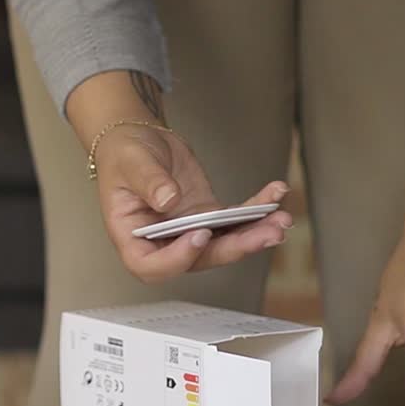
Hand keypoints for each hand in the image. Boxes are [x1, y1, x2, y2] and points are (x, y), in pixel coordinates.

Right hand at [92, 122, 292, 282]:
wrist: (139, 141)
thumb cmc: (124, 156)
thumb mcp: (131, 163)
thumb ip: (148, 182)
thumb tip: (169, 200)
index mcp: (132, 237)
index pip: (151, 264)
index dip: (178, 258)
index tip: (199, 234)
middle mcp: (162, 241)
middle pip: (199, 257)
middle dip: (236, 247)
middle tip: (265, 233)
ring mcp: (187, 230)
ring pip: (224, 243)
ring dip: (254, 234)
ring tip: (280, 220)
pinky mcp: (208, 216)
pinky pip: (235, 220)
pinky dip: (257, 210)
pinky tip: (274, 195)